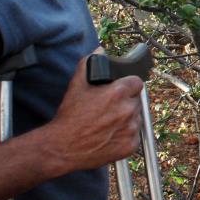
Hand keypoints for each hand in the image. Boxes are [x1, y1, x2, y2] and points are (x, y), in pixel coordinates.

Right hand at [44, 53, 142, 173]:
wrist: (62, 147)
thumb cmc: (70, 116)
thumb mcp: (76, 86)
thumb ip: (89, 64)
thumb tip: (99, 51)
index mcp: (119, 92)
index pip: (137, 82)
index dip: (128, 86)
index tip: (121, 91)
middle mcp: (128, 109)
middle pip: (136, 101)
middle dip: (126, 102)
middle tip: (110, 108)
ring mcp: (131, 129)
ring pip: (136, 119)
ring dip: (127, 119)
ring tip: (108, 123)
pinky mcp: (130, 146)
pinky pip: (134, 137)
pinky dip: (125, 136)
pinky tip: (110, 136)